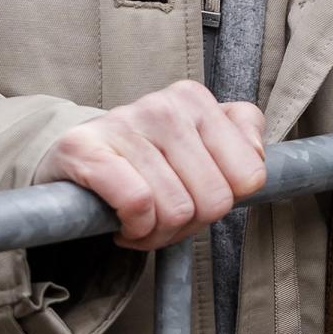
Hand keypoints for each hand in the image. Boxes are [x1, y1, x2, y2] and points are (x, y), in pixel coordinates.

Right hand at [38, 81, 267, 251]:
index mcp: (195, 100)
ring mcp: (124, 123)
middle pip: (214, 200)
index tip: (197, 198)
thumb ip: (243, 139)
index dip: (224, 203)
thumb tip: (256, 159)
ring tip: (141, 221)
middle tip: (164, 217)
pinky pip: (137, 204)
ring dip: (157, 233)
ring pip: (176, 209)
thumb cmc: (148, 159)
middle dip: (190, 224)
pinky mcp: (85, 148)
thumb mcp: (200, 141)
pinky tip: (123, 223)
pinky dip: (134, 228)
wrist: (76, 158)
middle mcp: (163, 105)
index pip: (249, 176)